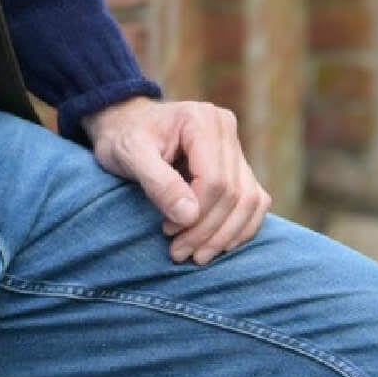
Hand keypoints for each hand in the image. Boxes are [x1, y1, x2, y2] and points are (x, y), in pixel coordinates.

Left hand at [83, 96, 270, 265]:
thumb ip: (159, 183)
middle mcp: (225, 128)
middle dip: (208, 231)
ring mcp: (235, 146)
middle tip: (179, 253)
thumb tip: (189, 216)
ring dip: (226, 235)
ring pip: (249, 200)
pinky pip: (254, 200)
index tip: (167, 231)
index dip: (197, 215)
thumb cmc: (123, 137)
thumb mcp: (130, 155)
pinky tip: (218, 245)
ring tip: (196, 255)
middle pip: (233, 194)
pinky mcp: (238, 164)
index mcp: (201, 120)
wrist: (125, 124)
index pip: (215, 180)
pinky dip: (240, 227)